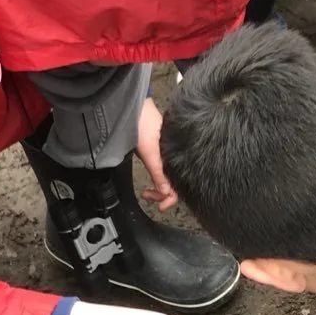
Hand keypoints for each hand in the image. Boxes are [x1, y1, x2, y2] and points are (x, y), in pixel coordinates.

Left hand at [136, 96, 176, 210]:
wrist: (135, 108)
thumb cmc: (144, 123)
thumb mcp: (150, 153)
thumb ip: (159, 174)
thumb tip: (167, 194)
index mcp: (178, 158)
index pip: (179, 186)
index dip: (170, 199)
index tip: (160, 206)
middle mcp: (176, 158)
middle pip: (175, 184)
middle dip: (162, 195)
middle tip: (148, 195)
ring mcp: (170, 154)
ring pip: (170, 178)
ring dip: (160, 187)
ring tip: (148, 190)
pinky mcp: (164, 150)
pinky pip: (166, 169)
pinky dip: (160, 177)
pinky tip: (153, 177)